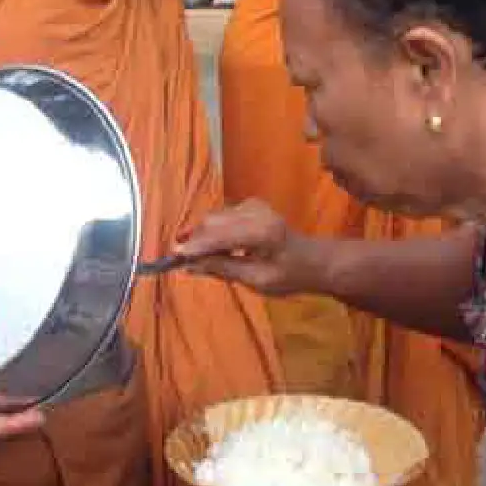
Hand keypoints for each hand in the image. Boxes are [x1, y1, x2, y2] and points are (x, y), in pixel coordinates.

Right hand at [172, 199, 321, 296]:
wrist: (312, 260)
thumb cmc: (289, 276)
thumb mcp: (256, 281)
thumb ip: (223, 269)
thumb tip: (190, 265)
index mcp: (261, 233)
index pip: (218, 236)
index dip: (194, 247)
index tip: (173, 257)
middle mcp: (256, 213)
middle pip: (212, 222)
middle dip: (193, 240)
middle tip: (178, 259)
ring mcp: (254, 206)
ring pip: (214, 217)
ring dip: (201, 235)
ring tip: (192, 255)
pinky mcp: (251, 205)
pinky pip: (222, 216)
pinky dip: (212, 231)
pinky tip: (212, 247)